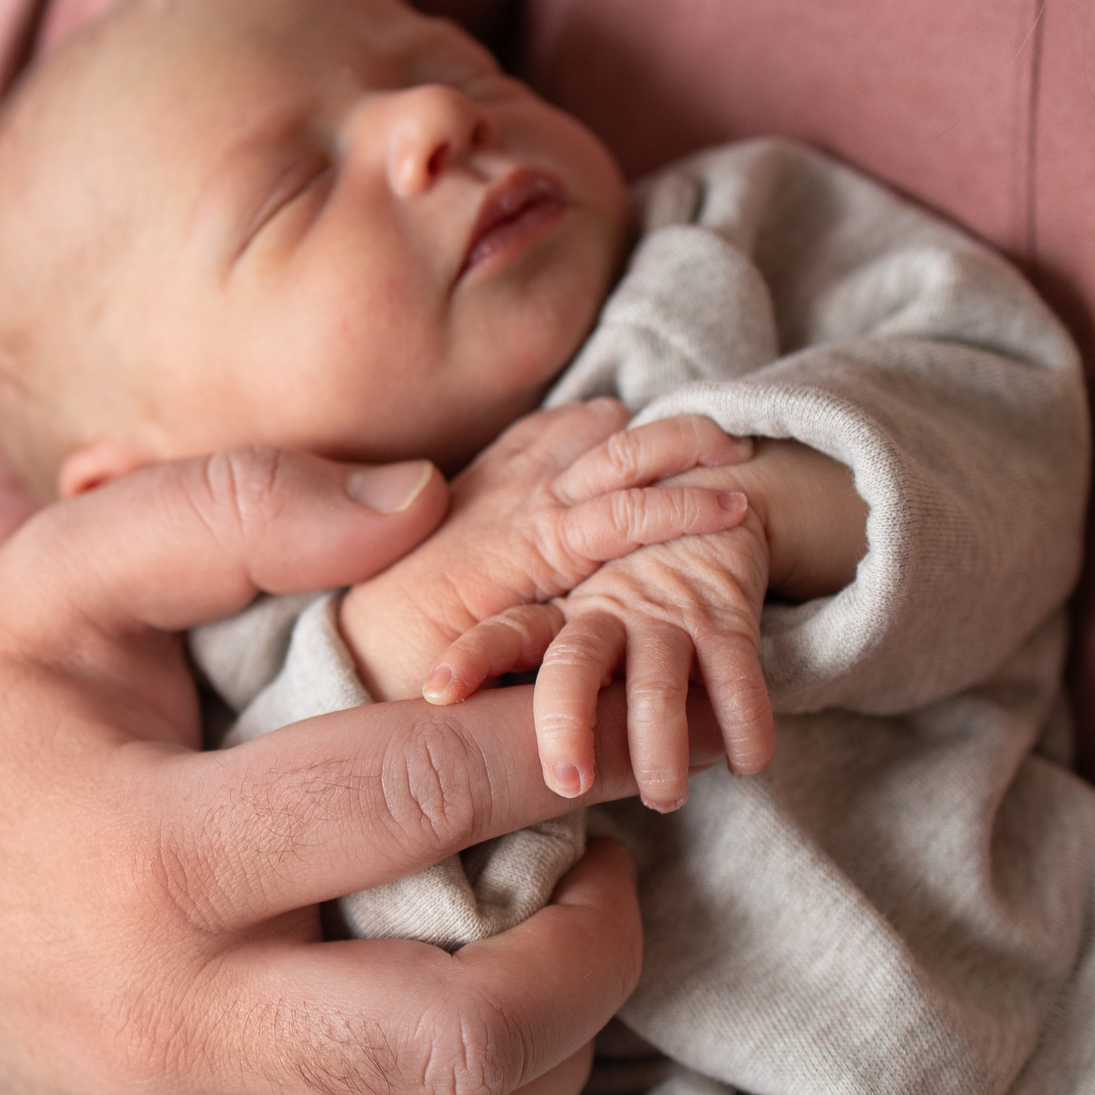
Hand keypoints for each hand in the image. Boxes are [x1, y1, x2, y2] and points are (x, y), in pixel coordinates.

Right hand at [0, 447, 671, 1094]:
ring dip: (552, 1064)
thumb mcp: (62, 571)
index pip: (406, 805)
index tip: (596, 702)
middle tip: (611, 855)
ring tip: (568, 949)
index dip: (539, 744)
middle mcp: (165, 1023)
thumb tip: (419, 502)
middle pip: (449, 1039)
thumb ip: (232, 510)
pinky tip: (497, 1038)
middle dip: (587, 948)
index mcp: (144, 857)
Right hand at [337, 401, 752, 702]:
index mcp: (474, 494)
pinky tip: (731, 512)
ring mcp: (521, 510)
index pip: (550, 432)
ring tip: (743, 458)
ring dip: (690, 449)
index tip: (647, 431)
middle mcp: (501, 485)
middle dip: (664, 429)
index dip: (605, 428)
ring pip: (624, 456)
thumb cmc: (387, 647)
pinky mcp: (540, 550)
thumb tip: (532, 588)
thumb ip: (489, 578)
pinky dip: (682, 506)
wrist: (352, 666)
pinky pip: (623, 514)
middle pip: (593, 430)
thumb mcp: (441, 599)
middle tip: (722, 438)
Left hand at [450, 521, 771, 804]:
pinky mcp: (728, 617)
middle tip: (563, 784)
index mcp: (562, 613)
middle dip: (567, 725)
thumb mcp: (579, 612)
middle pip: (575, 665)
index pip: (507, 633)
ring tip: (663, 799)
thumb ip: (541, 667)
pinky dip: (745, 727)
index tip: (436, 691)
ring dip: (661, 749)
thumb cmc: (630, 583)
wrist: (717, 497)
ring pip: (657, 685)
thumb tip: (479, 755)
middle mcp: (607, 609)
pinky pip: (738, 679)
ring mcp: (667, 612)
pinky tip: (747, 766)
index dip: (473, 657)